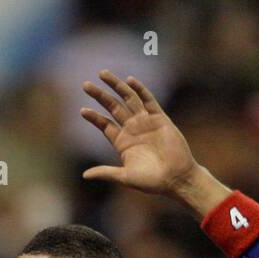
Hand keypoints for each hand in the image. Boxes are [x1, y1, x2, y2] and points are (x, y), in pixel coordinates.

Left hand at [80, 71, 197, 193]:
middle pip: (113, 107)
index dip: (94, 117)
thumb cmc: (152, 182)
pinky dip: (140, 89)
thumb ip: (106, 173)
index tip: (82, 110)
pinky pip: (148, 100)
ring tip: (103, 74)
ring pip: (128, 99)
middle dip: (100, 95)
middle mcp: (132, 129)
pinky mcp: (160, 118)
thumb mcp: (125, 177)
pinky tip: (129, 80)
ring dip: (116, 86)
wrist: (176, 179)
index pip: (104, 124)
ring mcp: (146, 122)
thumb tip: (85, 175)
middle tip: (85, 85)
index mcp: (122, 142)